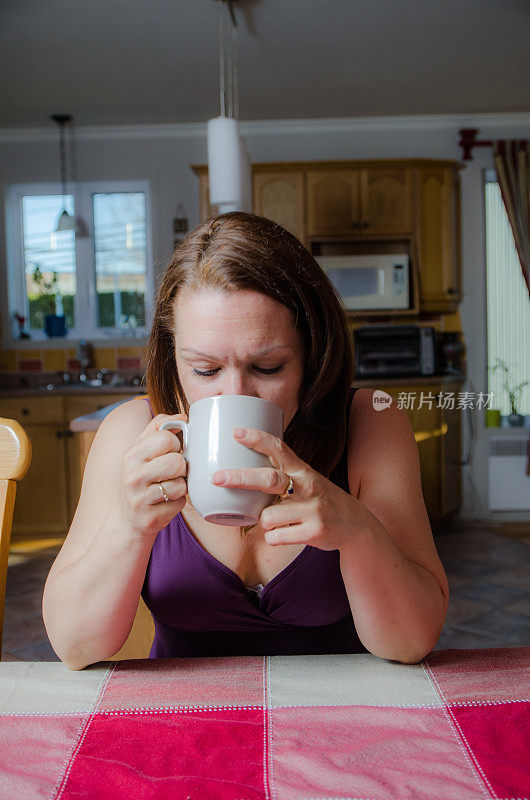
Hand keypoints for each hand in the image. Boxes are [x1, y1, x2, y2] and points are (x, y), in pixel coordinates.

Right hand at [119, 413, 187, 538]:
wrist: (130, 518)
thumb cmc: (142, 478)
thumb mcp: (142, 449)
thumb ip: (159, 427)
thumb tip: (182, 417)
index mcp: (131, 455)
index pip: (166, 438)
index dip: (175, 444)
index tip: (169, 452)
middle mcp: (132, 476)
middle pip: (176, 461)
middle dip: (181, 467)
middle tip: (173, 472)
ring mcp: (140, 499)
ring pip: (180, 484)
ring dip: (181, 485)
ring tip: (169, 486)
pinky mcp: (152, 517)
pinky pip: (180, 503)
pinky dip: (179, 501)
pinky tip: (167, 501)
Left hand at [211, 427, 358, 550]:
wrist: (357, 527)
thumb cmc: (321, 502)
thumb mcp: (308, 481)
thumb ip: (282, 476)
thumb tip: (242, 473)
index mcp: (303, 471)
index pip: (279, 448)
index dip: (257, 439)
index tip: (236, 432)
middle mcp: (308, 486)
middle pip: (268, 478)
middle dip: (239, 478)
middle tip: (217, 478)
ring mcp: (312, 509)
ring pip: (267, 517)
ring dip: (265, 522)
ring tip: (279, 521)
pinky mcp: (314, 531)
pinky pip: (276, 537)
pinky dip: (275, 538)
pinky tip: (288, 534)